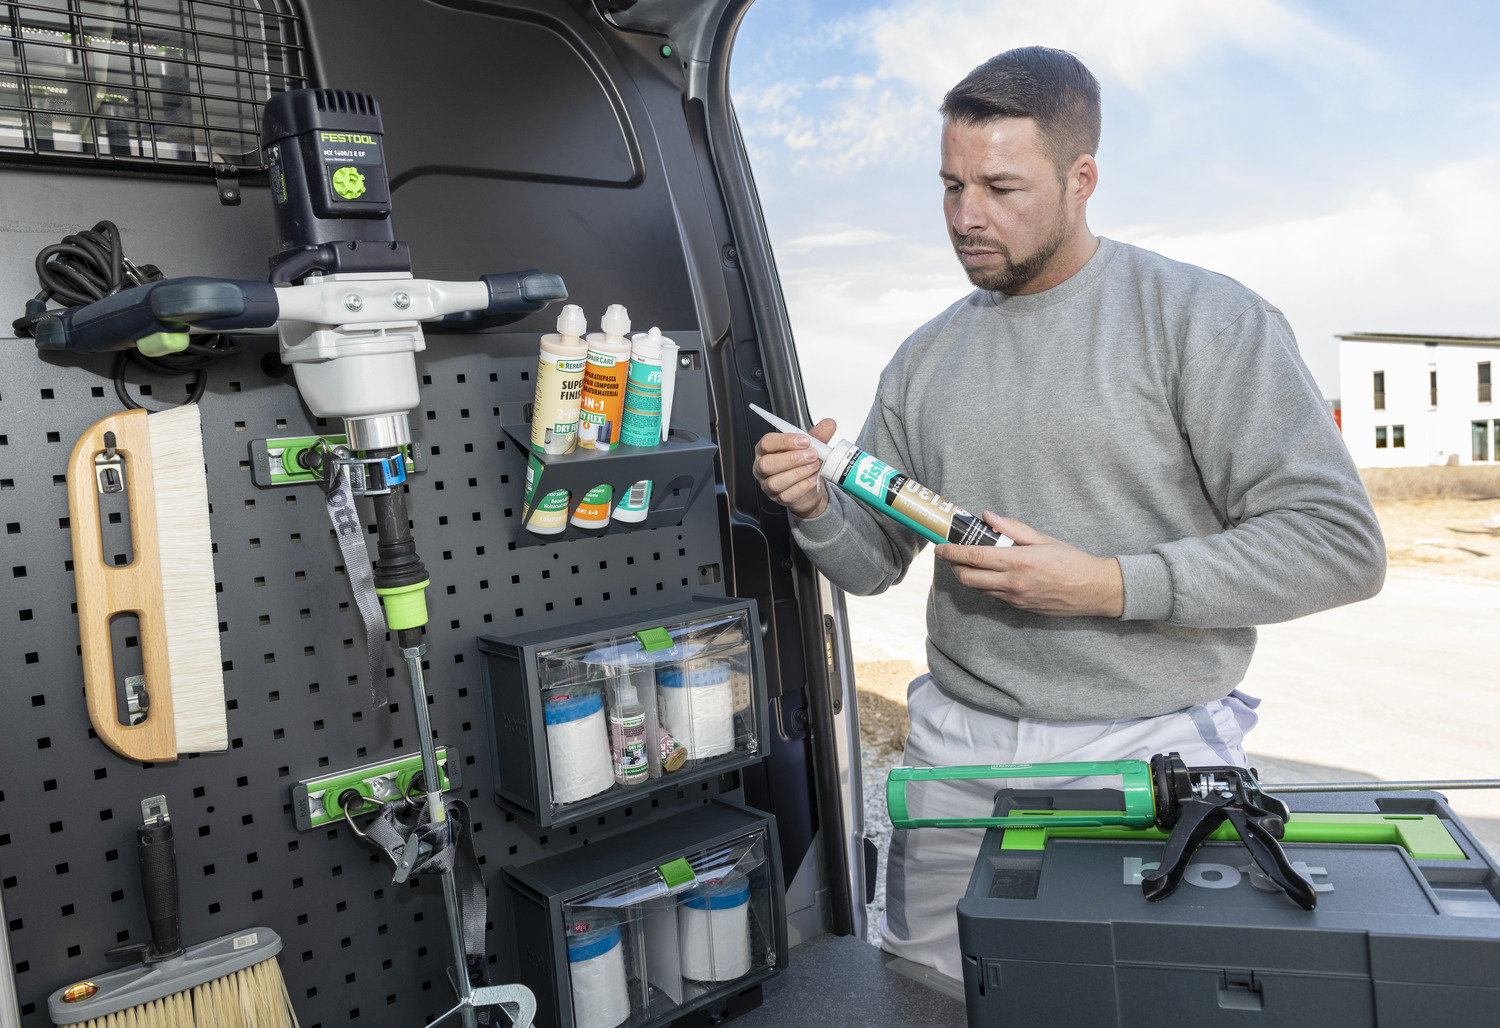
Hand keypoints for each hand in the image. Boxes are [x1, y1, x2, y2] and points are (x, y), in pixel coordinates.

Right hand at [753, 418, 836, 518]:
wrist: (810, 485)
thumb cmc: (803, 463)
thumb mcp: (810, 446)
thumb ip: (818, 435)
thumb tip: (829, 424)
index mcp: (766, 450)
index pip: (767, 442)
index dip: (785, 441)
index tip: (804, 440)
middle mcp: (763, 467)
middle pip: (767, 464)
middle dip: (792, 459)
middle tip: (812, 454)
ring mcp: (768, 485)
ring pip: (775, 482)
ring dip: (798, 473)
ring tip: (814, 466)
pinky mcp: (779, 499)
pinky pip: (787, 495)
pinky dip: (802, 487)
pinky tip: (812, 479)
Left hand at [937, 512, 1124, 616]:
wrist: (1093, 590)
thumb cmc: (1071, 561)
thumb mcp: (1043, 539)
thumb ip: (1012, 527)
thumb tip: (988, 516)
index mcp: (1018, 562)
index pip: (974, 557)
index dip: (952, 552)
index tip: (940, 547)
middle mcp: (1012, 583)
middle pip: (968, 578)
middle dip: (953, 566)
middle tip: (950, 555)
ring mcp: (1014, 599)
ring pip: (978, 589)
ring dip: (968, 576)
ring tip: (969, 562)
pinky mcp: (1019, 609)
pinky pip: (994, 596)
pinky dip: (985, 584)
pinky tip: (990, 574)